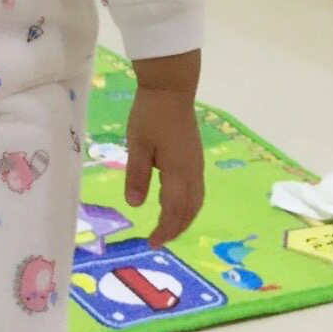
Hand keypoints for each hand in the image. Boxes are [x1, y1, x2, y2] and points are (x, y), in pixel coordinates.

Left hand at [124, 86, 204, 248]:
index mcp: (178, 172)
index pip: (173, 210)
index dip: (164, 230)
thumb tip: (135, 205)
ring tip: (167, 226)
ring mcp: (197, 164)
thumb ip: (137, 175)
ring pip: (196, 201)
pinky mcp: (195, 157)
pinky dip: (187, 205)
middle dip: (176, 228)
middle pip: (189, 210)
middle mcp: (193, 172)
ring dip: (183, 218)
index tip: (151, 243)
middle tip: (158, 240)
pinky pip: (196, 190)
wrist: (171, 88)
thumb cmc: (150, 114)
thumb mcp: (137, 144)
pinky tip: (174, 203)